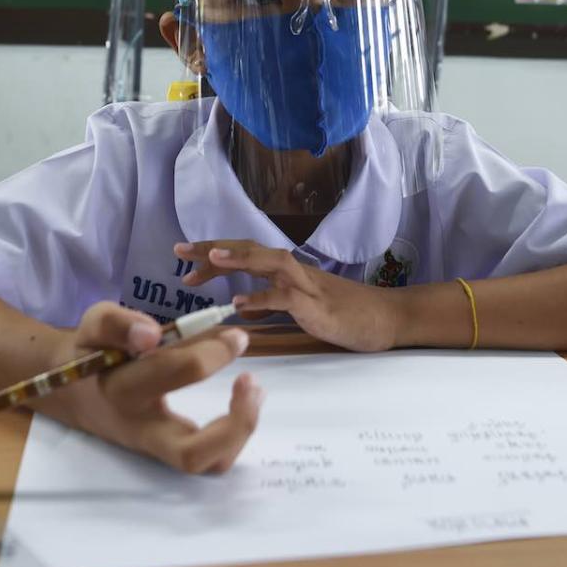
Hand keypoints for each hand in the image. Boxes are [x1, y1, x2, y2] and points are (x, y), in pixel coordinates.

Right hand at [51, 302, 262, 473]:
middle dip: (235, 422)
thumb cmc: (91, 353)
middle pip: (190, 454)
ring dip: (239, 433)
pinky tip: (243, 401)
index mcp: (120, 390)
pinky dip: (234, 435)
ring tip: (254, 389)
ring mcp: (156, 447)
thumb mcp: (95, 325)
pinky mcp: (169, 451)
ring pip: (205, 465)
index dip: (211, 353)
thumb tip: (150, 335)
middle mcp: (140, 428)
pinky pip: (209, 458)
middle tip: (250, 380)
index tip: (235, 335)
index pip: (171, 375)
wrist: (72, 392)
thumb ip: (117, 324)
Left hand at [175, 240, 401, 352]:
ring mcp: (305, 285)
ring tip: (210, 259)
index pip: (245, 252)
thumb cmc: (346, 314)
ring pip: (269, 262)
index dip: (214, 252)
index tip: (184, 258)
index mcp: (287, 271)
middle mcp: (293, 271)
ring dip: (239, 258)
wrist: (386, 318)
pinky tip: (238, 304)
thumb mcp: (300, 308)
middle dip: (213, 248)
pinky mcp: (316, 305)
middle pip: (250, 249)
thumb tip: (243, 307)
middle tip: (179, 251)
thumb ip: (271, 303)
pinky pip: (285, 297)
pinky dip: (261, 298)